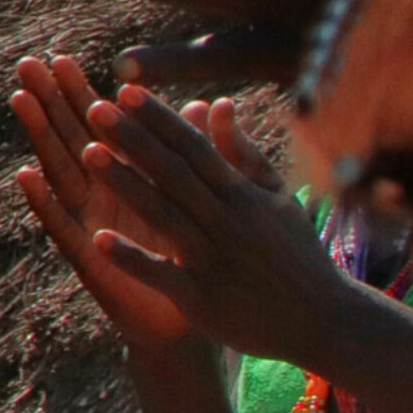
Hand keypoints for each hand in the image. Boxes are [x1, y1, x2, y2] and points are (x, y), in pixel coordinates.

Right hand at [13, 55, 208, 356]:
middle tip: (27, 63)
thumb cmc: (188, 262)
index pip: (98, 129)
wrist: (185, 327)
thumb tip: (208, 104)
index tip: (62, 58)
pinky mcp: (89, 259)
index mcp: (126, 181)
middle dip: (49, 102)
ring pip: (60, 172)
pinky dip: (44, 201)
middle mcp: (101, 197)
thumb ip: (200, 154)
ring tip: (21, 100)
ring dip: (40, 137)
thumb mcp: (200, 202)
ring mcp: (90, 225)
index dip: (79, 94)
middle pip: (71, 140)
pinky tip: (26, 175)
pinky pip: (62, 226)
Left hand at [61, 87, 352, 373]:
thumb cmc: (297, 253)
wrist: (325, 322)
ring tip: (87, 153)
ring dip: (124, 184)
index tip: (125, 89)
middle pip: (172, 173)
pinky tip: (98, 238)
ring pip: (162, 215)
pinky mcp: (200, 299)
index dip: (159, 117)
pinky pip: (160, 275)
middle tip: (94, 107)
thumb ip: (243, 152)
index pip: (194, 147)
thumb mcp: (278, 198)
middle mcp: (225, 222)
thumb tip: (217, 103)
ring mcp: (211, 260)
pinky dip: (131, 257)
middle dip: (133, 139)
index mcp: (242, 195)